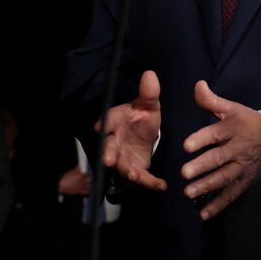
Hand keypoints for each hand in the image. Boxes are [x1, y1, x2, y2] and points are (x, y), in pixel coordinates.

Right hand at [58, 167, 91, 195]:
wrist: (62, 186)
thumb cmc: (65, 179)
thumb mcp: (71, 173)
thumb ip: (77, 169)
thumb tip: (79, 166)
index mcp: (81, 175)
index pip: (87, 173)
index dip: (85, 174)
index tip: (84, 174)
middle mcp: (83, 181)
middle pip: (89, 179)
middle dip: (87, 179)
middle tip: (84, 179)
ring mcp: (82, 186)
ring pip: (89, 185)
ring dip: (88, 184)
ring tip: (85, 184)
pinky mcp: (80, 191)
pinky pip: (87, 191)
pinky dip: (88, 190)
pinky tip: (86, 189)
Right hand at [95, 70, 166, 190]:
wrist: (146, 133)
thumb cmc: (142, 116)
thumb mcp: (148, 104)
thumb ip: (149, 93)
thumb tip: (150, 74)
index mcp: (116, 121)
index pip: (107, 120)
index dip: (103, 123)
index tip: (99, 127)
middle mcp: (115, 140)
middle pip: (109, 147)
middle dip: (108, 154)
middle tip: (108, 160)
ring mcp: (124, 156)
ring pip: (122, 165)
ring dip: (127, 171)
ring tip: (134, 176)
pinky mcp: (136, 168)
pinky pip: (143, 177)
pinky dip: (151, 182)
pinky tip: (162, 185)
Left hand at [180, 80, 260, 219]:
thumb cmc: (247, 122)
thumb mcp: (231, 109)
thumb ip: (211, 101)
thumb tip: (197, 85)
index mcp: (232, 129)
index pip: (214, 134)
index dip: (200, 139)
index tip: (186, 146)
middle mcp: (237, 149)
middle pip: (218, 158)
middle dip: (202, 166)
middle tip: (184, 173)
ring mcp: (242, 166)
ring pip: (224, 177)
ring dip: (207, 186)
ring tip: (188, 192)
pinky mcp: (245, 180)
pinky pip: (232, 194)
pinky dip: (218, 204)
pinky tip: (203, 213)